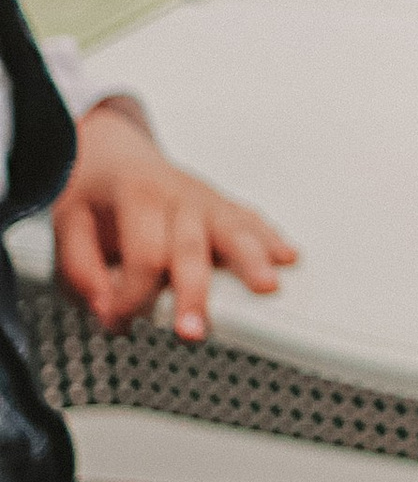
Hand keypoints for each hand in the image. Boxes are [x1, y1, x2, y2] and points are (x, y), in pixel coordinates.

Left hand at [52, 101, 298, 341]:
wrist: (111, 149)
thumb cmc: (93, 190)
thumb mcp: (66, 224)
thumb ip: (80, 270)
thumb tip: (105, 306)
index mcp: (136, 195)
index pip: (142, 255)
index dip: (130, 297)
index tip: (118, 321)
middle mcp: (177, 195)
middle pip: (191, 248)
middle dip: (194, 294)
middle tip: (193, 332)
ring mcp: (205, 198)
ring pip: (234, 229)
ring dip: (252, 261)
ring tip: (267, 286)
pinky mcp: (221, 205)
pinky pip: (250, 219)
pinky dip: (270, 238)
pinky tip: (287, 256)